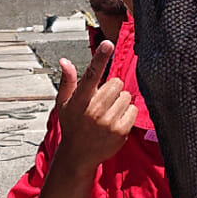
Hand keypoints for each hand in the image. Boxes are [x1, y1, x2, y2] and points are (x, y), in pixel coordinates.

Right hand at [54, 40, 136, 171]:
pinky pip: (133, 110)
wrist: (78, 154)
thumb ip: (68, 81)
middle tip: (102, 101)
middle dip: (112, 89)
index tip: (107, 43)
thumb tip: (65, 60)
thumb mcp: (63, 103)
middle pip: (116, 83)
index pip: (91, 75)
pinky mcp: (121, 131)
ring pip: (126, 96)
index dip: (99, 58)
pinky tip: (115, 121)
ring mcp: (108, 122)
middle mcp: (93, 111)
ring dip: (120, 101)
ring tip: (107, 113)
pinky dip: (127, 113)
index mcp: (79, 101)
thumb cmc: (72, 125)